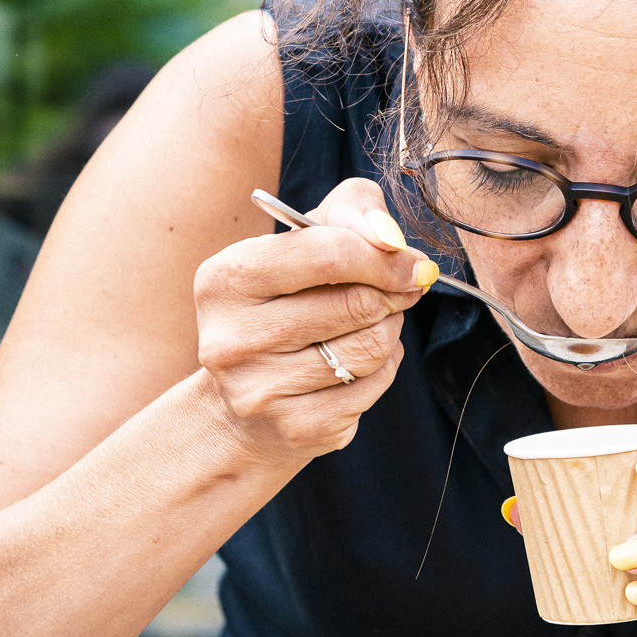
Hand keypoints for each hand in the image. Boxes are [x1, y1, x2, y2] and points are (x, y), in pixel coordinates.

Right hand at [194, 179, 437, 462]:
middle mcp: (231, 338)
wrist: (245, 403)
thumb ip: (351, 209)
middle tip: (398, 291)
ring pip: (373, 346)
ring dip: (389, 329)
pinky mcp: (296, 427)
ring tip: (371, 324)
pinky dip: (383, 367)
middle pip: (358, 303)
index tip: (411, 261)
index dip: (384, 255)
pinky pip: (374, 384)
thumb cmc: (285, 300)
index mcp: (226, 278)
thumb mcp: (305, 239)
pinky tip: (357, 362)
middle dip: (392, 293)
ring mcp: (261, 391)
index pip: (329, 254)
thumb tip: (391, 238)